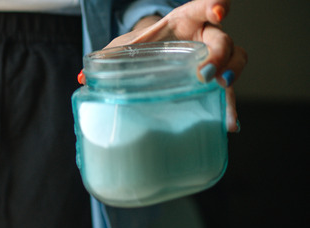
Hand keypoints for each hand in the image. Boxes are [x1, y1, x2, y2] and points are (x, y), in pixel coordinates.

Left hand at [106, 0, 246, 131]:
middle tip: (205, 73)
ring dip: (231, 75)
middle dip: (220, 55)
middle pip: (224, 39)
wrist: (151, 53)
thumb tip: (83, 77)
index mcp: (185, 19)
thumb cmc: (144, 45)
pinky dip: (227, 107)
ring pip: (236, 59)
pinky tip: (227, 124)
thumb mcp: (127, 46)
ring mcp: (213, 57)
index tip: (219, 12)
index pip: (206, 5)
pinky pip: (227, 91)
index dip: (216, 5)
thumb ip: (109, 57)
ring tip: (221, 89)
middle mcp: (205, 35)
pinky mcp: (214, 79)